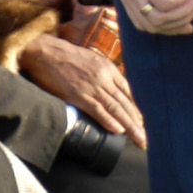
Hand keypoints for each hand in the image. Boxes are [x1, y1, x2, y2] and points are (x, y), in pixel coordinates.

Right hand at [20, 33, 146, 147]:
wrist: (45, 52)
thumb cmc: (66, 56)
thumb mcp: (91, 60)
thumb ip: (104, 74)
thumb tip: (113, 91)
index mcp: (108, 68)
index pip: (129, 91)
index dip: (138, 109)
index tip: (145, 123)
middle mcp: (104, 77)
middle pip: (126, 103)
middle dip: (138, 123)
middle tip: (147, 139)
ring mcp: (92, 86)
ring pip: (116, 109)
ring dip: (130, 127)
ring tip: (140, 140)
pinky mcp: (78, 94)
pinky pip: (97, 109)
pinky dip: (109, 120)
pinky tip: (118, 130)